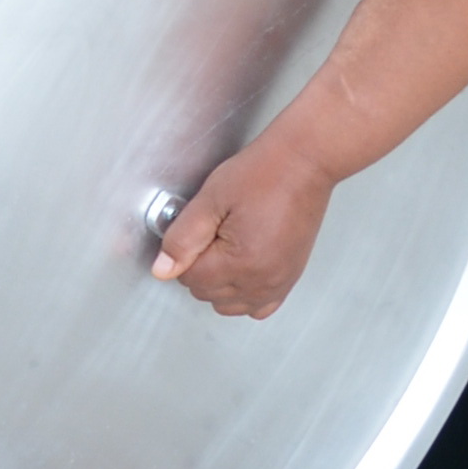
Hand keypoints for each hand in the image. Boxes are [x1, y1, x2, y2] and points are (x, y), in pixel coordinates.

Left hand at [151, 127, 336, 319]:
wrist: (304, 162)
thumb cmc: (263, 173)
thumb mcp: (210, 200)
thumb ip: (182, 239)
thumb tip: (162, 270)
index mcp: (240, 262)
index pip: (189, 278)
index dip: (185, 252)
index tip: (199, 228)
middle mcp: (262, 280)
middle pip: (208, 293)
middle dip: (201, 266)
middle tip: (213, 231)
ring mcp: (279, 282)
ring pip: (230, 305)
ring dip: (219, 283)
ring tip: (226, 247)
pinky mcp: (290, 277)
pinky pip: (259, 306)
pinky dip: (245, 294)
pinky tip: (242, 268)